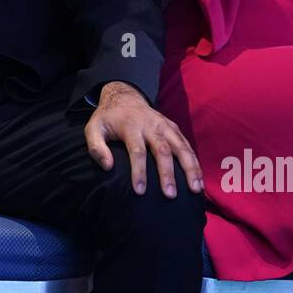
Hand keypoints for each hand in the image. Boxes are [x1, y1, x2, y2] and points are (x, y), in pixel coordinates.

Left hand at [83, 82, 202, 197]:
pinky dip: (194, 162)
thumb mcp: (94, 129)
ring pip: (181, 147)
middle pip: (162, 150)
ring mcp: (165, 125)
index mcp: (131, 126)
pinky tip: (199, 179)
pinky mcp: (174, 127)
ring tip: (195, 189)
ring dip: (189, 168)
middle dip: (167, 174)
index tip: (140, 191)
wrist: (124, 97)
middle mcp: (151, 125)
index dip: (139, 171)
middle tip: (170, 195)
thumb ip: (96, 147)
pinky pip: (187, 145)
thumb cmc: (108, 119)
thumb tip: (108, 167)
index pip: (137, 151)